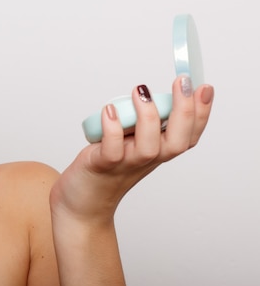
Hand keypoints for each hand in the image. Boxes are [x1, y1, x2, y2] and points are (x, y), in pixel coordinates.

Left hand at [50, 75, 213, 222]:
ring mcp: (125, 164)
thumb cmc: (104, 167)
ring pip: (149, 146)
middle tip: (181, 82)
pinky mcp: (102, 165)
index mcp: (158, 151)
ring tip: (140, 91)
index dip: (201, 112)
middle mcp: (147, 159)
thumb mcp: (129, 142)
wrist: (81, 203)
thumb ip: (140, 124)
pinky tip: (109, 109)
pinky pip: (112, 149)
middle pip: (177, 141)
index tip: (204, 86)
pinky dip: (113, 129)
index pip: (189, 135)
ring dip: (148, 116)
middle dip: (184, 111)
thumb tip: (148, 93)